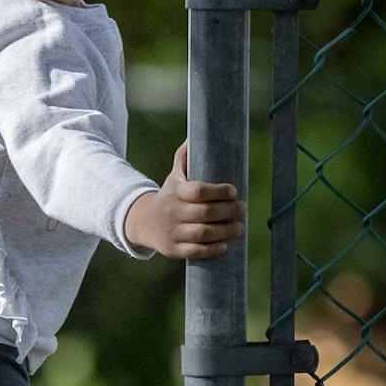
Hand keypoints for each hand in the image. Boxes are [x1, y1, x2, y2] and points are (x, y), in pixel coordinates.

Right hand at [124, 142, 244, 259]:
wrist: (143, 222)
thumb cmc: (168, 196)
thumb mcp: (173, 176)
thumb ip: (185, 157)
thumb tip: (195, 134)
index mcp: (175, 191)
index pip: (199, 191)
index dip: (219, 191)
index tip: (234, 191)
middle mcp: (173, 212)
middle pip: (206, 213)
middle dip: (229, 211)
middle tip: (242, 209)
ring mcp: (172, 232)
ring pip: (203, 233)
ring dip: (225, 231)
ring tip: (239, 227)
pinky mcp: (173, 249)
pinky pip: (195, 251)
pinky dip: (212, 249)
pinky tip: (225, 245)